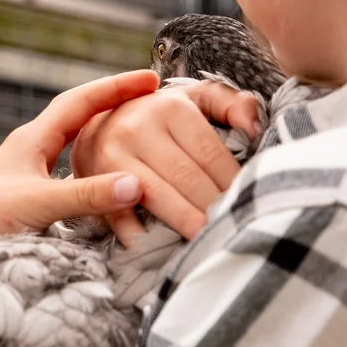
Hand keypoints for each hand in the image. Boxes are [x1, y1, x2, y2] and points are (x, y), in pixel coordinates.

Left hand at [0, 71, 158, 267]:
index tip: (150, 78)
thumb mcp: (39, 203)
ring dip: (105, 135)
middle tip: (151, 100)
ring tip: (138, 132)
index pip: (81, 101)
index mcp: (33, 139)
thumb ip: (87, 195)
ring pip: (76, 144)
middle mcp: (31, 149)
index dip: (116, 87)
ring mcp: (29, 171)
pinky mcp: (29, 195)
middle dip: (115, 104)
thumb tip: (137, 184)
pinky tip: (108, 176)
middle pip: (80, 116)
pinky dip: (95, 165)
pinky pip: (71, 169)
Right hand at [72, 79, 262, 244]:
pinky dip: (144, 236)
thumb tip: (254, 129)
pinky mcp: (93, 184)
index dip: (233, 182)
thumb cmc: (157, 116)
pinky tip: (166, 247)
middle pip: (188, 178)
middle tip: (235, 227)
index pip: (211, 154)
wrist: (93, 122)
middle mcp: (136, 129)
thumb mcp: (193, 99)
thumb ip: (230, 103)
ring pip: (159, 197)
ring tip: (210, 239)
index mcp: (168, 107)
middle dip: (214, 206)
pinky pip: (122, 215)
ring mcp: (112, 158)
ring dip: (187, 223)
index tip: (249, 202)